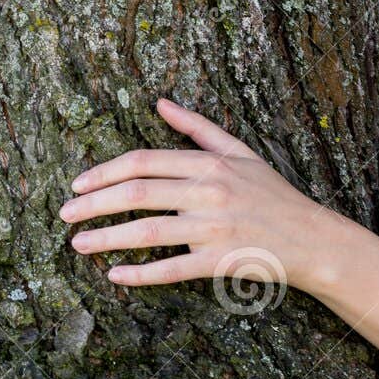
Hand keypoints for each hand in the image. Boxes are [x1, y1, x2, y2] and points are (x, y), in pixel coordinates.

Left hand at [59, 97, 329, 296]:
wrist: (312, 240)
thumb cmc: (273, 195)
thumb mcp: (240, 152)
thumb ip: (198, 127)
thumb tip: (159, 102)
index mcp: (210, 164)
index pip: (144, 161)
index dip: (104, 171)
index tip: (78, 183)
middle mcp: (210, 193)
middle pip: (137, 193)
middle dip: (93, 203)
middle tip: (65, 213)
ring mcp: (214, 229)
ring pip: (147, 231)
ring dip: (106, 238)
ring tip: (78, 244)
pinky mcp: (219, 261)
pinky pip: (171, 269)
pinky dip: (139, 274)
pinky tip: (114, 276)